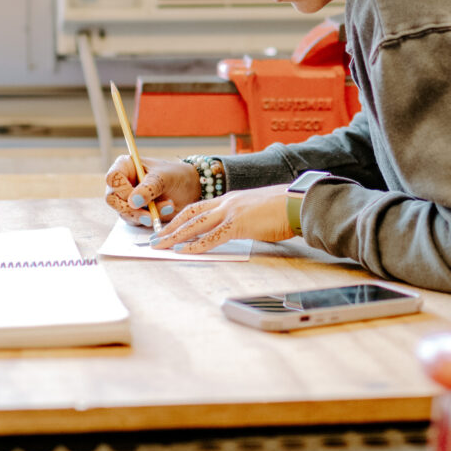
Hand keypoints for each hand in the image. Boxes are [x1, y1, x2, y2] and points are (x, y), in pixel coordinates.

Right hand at [104, 154, 198, 226]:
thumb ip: (149, 188)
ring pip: (124, 212)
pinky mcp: (136, 212)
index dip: (121, 190)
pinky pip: (134, 220)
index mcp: (126, 166)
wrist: (191, 189)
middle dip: (131, 208)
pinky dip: (149, 219)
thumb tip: (133, 201)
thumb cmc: (176, 175)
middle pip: (113, 199)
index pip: (113, 178)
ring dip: (144, 215)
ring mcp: (128, 199)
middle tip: (149, 213)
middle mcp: (123, 183)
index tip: (136, 198)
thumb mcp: (165, 178)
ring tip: (168, 207)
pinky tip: (166, 211)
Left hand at [150, 184, 298, 253]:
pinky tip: (182, 250)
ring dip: (174, 236)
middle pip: (189, 214)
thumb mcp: (256, 211)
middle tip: (153, 238)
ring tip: (159, 245)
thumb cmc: (283, 208)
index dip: (179, 218)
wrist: (298, 202)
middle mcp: (226, 202)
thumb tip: (236, 229)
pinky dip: (194, 244)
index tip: (166, 228)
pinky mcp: (238, 224)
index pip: (197, 208)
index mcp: (230, 199)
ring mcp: (231, 212)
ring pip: (194, 224)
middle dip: (169, 227)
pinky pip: (211, 237)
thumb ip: (242, 218)